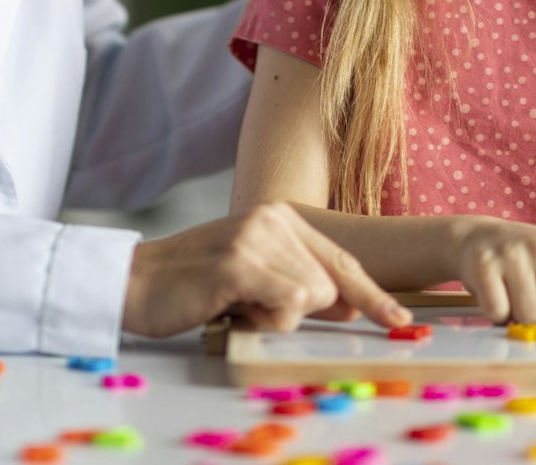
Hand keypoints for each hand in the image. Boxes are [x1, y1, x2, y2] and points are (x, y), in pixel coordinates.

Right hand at [122, 202, 412, 338]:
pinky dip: (266, 317)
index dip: (372, 293)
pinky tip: (233, 306)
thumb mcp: (255, 277)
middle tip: (250, 305)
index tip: (400, 318)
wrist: (135, 282)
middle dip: (298, 310)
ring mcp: (256, 236)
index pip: (341, 259)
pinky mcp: (239, 261)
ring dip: (276, 316)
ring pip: (311, 296)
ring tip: (237, 304)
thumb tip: (351, 303)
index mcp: (279, 217)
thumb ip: (300, 282)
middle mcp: (272, 218)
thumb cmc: (194, 285)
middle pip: (330, 285)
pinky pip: (288, 303)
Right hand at [442, 216, 535, 326]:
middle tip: (534, 295)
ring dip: (521, 317)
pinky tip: (495, 292)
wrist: (476, 236)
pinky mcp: (484, 265)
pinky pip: (499, 312)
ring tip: (513, 293)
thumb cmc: (527, 258)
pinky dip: (497, 313)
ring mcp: (513, 253)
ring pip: (530, 317)